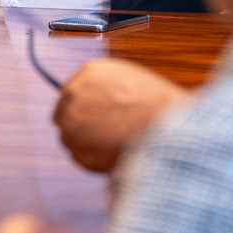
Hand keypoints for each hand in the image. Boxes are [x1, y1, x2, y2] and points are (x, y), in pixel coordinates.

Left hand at [52, 58, 190, 172]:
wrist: (167, 127)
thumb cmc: (157, 105)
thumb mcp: (129, 79)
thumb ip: (105, 86)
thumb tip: (97, 98)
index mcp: (88, 72)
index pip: (71, 92)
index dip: (83, 107)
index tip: (92, 116)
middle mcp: (74, 94)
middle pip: (64, 115)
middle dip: (80, 125)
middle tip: (103, 134)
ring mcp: (72, 122)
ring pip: (70, 138)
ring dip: (87, 143)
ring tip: (115, 144)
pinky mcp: (76, 148)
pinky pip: (79, 157)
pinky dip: (93, 160)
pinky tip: (113, 154)